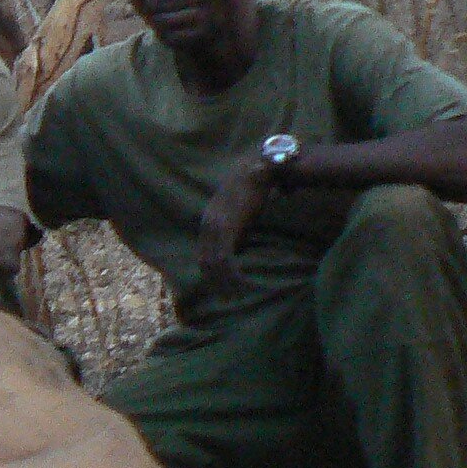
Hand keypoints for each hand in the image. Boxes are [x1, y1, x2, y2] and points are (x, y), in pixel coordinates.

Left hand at [195, 157, 275, 297]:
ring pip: (213, 262)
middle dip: (215, 282)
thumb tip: (239, 249)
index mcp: (210, 220)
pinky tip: (243, 284)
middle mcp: (208, 223)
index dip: (211, 272)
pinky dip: (232, 274)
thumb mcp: (244, 212)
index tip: (221, 288)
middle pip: (204, 261)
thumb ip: (239, 229)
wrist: (262, 168)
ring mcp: (215, 225)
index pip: (204, 253)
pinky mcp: (227, 227)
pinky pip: (225, 257)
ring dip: (224, 281)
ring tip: (236, 296)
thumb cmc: (257, 187)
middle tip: (227, 299)